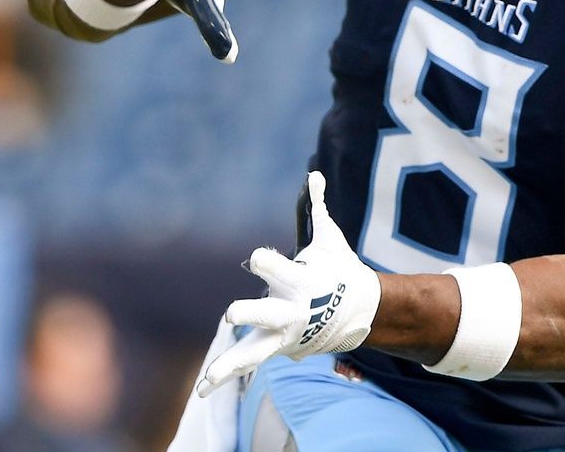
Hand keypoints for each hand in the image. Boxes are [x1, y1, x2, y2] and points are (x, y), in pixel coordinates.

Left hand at [199, 172, 380, 394]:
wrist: (362, 314)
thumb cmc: (339, 270)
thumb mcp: (330, 239)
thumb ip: (317, 208)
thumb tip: (315, 174)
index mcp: (299, 281)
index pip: (276, 267)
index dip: (265, 260)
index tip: (256, 257)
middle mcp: (289, 310)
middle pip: (265, 312)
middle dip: (250, 312)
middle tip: (231, 313)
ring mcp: (283, 334)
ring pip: (253, 351)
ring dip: (229, 366)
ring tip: (206, 381)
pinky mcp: (277, 348)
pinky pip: (248, 362)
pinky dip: (226, 376)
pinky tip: (202, 391)